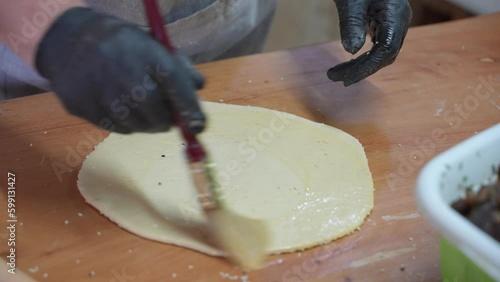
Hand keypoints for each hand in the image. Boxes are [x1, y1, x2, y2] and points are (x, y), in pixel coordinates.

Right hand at [36, 7, 204, 133]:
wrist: (69, 40)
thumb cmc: (121, 45)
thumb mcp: (153, 45)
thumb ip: (179, 66)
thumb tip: (198, 87)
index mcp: (148, 54)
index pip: (177, 87)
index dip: (191, 111)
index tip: (199, 127)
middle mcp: (126, 75)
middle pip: (158, 117)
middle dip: (165, 120)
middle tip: (163, 114)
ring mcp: (102, 94)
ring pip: (138, 127)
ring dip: (145, 122)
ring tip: (136, 104)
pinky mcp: (84, 108)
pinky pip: (117, 129)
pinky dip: (124, 123)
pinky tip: (118, 105)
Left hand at [328, 0, 411, 85]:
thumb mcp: (349, 0)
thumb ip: (351, 24)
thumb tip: (351, 51)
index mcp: (395, 14)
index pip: (385, 50)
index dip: (366, 68)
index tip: (344, 78)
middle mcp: (400, 20)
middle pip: (386, 55)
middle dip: (361, 69)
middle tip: (335, 77)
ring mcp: (395, 22)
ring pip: (384, 53)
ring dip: (362, 65)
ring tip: (338, 73)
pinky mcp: (387, 22)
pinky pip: (380, 45)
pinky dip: (365, 56)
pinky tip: (349, 62)